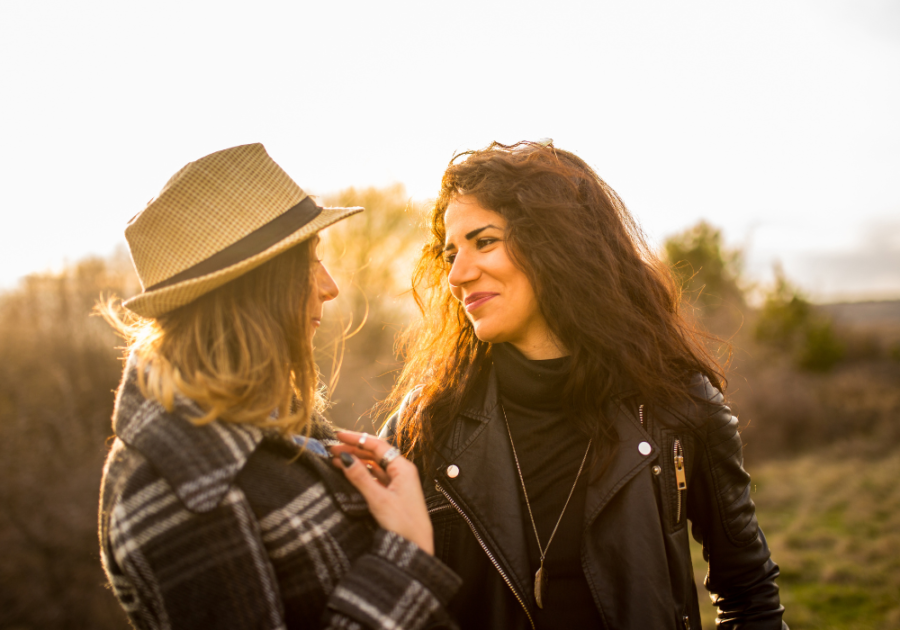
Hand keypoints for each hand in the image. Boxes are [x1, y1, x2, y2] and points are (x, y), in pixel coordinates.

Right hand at [330, 430, 433, 554]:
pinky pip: (376, 477)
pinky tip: (350, 474)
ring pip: (374, 466)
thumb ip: (361, 478)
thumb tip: (345, 458)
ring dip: (357, 461)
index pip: (377, 445)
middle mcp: (402, 472)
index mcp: (403, 468)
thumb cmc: (404, 524)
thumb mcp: (378, 499)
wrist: (417, 547)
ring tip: (336, 460)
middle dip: (354, 449)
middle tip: (332, 449)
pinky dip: (362, 474)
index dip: (357, 439)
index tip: (338, 435)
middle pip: (375, 454)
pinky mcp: (394, 494)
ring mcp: (398, 483)